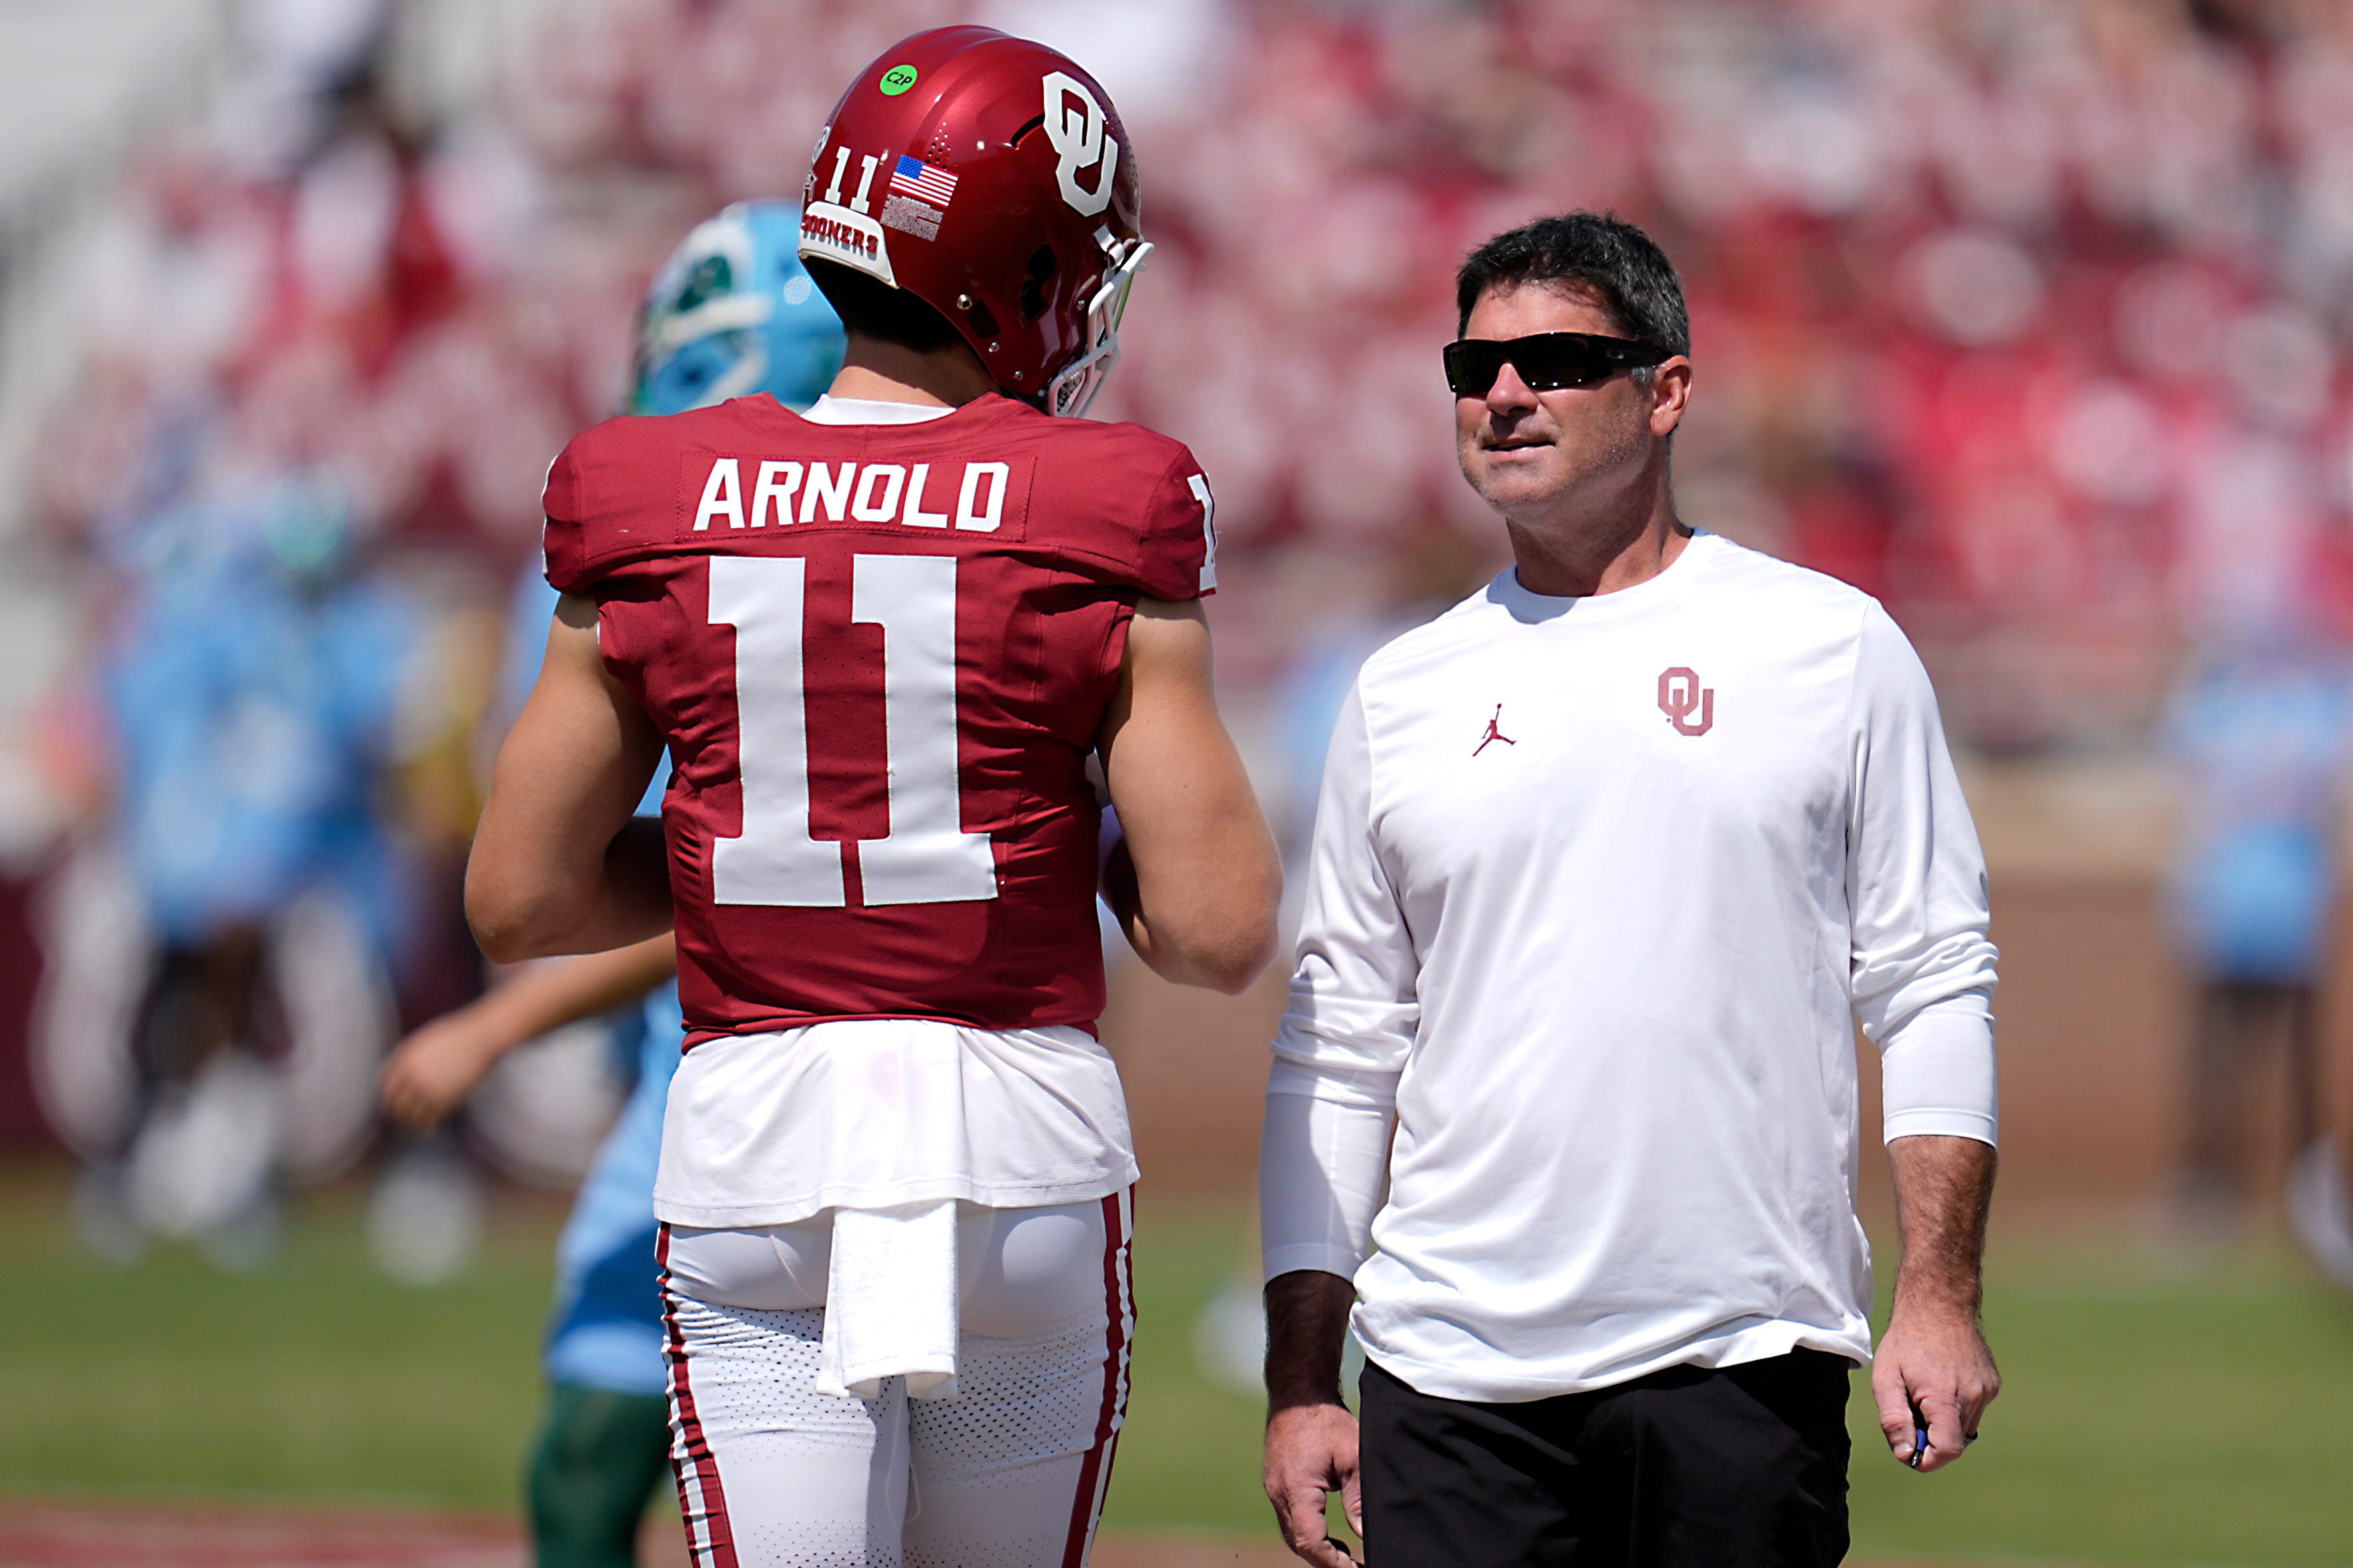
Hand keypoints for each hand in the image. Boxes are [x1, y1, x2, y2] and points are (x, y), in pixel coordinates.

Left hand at [380, 1011, 505, 1129]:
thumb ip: (408, 1055)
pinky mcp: (444, 1099)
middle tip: (402, 1117)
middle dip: (396, 1111)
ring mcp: (427, 1088)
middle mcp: (412, 1075)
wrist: (482, 1039)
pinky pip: (429, 1119)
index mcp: (405, 1059)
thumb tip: (399, 1070)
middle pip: (393, 1102)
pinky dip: (428, 1125)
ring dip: (411, 1121)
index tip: (394, 1099)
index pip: (385, 1083)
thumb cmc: (458, 1036)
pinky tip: (432, 1126)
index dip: (388, 1093)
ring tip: (417, 1124)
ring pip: (408, 1115)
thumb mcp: (425, 1040)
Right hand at [1264, 1401, 1361, 1565]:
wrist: (1298, 1391)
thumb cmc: (1326, 1419)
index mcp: (1296, 1489)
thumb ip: (1358, 1499)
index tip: (1356, 1567)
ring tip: (1346, 1555)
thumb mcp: (1352, 1456)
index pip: (1311, 1542)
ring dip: (1316, 1548)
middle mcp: (1279, 1493)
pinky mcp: (1275, 1482)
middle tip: (1354, 1566)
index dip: (1334, 1562)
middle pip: (1298, 1544)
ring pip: (1292, 1533)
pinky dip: (1308, 1531)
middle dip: (1326, 1561)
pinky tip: (1329, 1532)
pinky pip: (1289, 1518)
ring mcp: (1274, 1488)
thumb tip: (1364, 1534)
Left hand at [1872, 1295, 1998, 1472]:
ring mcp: (1987, 1390)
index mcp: (1946, 1396)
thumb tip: (1905, 1454)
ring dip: (1944, 1422)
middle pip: (1954, 1442)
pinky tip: (1942, 1381)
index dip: (1928, 1460)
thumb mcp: (1886, 1378)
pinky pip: (1973, 1410)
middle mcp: (1973, 1396)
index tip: (1910, 1452)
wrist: (1939, 1304)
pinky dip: (1956, 1407)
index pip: (1947, 1450)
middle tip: (1910, 1408)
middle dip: (1931, 1437)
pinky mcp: (1992, 1385)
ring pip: (1965, 1428)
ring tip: (1925, 1391)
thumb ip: (1894, 1420)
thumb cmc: (1906, 1341)